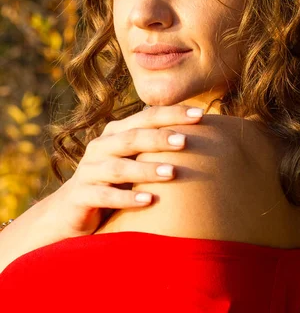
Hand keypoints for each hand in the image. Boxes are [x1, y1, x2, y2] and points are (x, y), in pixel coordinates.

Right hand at [41, 105, 203, 238]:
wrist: (70, 211)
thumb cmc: (115, 182)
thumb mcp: (134, 160)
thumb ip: (157, 147)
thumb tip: (204, 136)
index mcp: (117, 133)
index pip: (147, 117)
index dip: (173, 114)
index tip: (201, 115)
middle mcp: (102, 147)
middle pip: (133, 137)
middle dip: (160, 138)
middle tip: (186, 140)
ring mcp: (89, 170)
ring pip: (120, 167)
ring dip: (146, 169)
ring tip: (172, 173)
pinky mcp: (80, 196)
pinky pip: (104, 196)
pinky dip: (126, 198)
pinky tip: (148, 202)